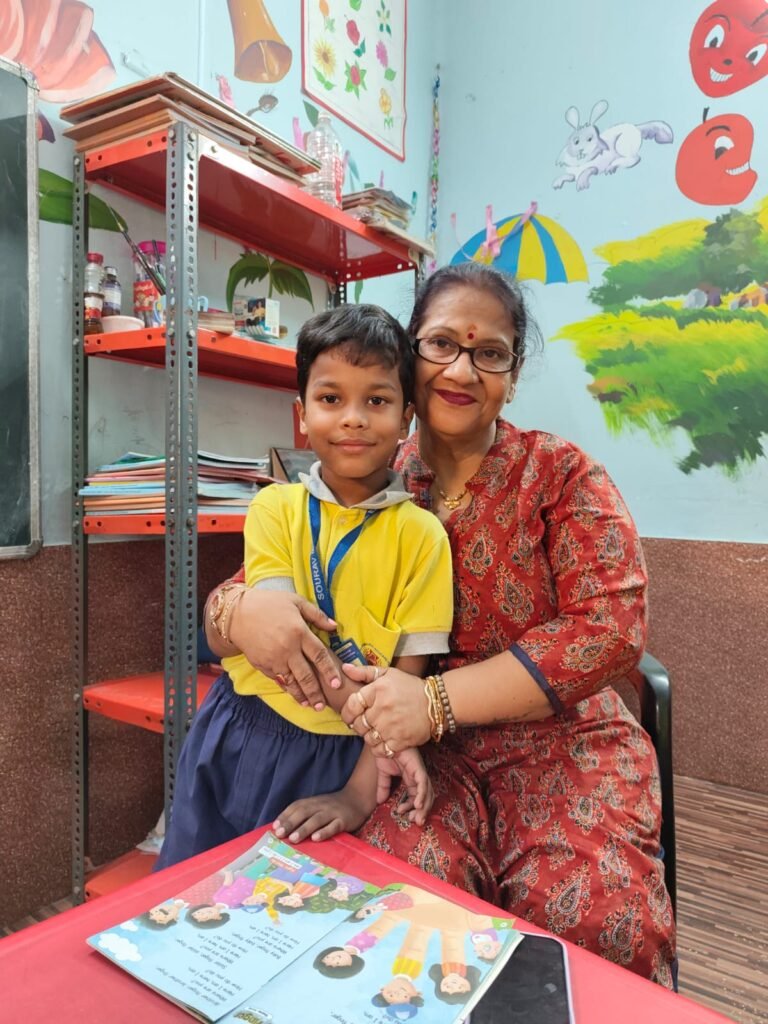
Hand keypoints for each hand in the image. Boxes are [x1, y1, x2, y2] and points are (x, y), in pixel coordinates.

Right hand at [228, 589, 340, 709]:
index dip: (329, 671)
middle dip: (316, 693)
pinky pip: (278, 679)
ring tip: (310, 705)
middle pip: (306, 676)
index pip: (319, 655)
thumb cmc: (269, 603)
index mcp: (299, 632)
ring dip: (302, 695)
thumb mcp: (295, 601)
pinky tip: (294, 694)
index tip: (337, 684)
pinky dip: (287, 688)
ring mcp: (274, 659)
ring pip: (292, 682)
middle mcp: (288, 649)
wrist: (237, 614)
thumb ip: (316, 614)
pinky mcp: (262, 665)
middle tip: (324, 705)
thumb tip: (334, 626)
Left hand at [273, 788, 372, 842]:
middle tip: (279, 834)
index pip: (296, 807)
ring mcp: (332, 813)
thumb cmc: (333, 807)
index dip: (285, 816)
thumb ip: (304, 814)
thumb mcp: (317, 806)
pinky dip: (324, 832)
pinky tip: (316, 838)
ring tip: (293, 838)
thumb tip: (283, 828)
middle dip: (290, 823)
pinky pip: (333, 826)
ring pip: (316, 820)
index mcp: (312, 802)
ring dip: (304, 828)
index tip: (274, 827)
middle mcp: (320, 806)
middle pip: (303, 812)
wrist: (357, 798)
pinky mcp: (343, 820)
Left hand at [340, 665, 431, 754]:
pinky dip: (379, 748)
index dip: (347, 712)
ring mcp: (391, 727)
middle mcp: (383, 709)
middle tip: (366, 722)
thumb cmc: (409, 687)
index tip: (352, 713)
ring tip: (377, 729)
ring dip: (369, 736)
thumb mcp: (388, 673)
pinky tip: (384, 740)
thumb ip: (364, 672)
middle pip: (358, 724)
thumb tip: (344, 668)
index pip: (351, 705)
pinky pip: (380, 751)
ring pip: (367, 739)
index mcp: (378, 690)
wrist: (435, 703)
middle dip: (358, 724)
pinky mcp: (400, 741)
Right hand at [376, 747, 433, 823]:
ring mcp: (419, 772)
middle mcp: (418, 777)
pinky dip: (422, 795)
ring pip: (428, 793)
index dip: (411, 808)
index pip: (415, 797)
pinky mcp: (419, 768)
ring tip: (417, 818)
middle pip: (425, 797)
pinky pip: (423, 784)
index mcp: (411, 779)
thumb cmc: (386, 751)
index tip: (403, 817)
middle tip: (416, 823)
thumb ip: (383, 787)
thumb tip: (380, 802)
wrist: (384, 739)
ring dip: (423, 807)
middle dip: (422, 811)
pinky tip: (417, 805)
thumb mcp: (383, 774)